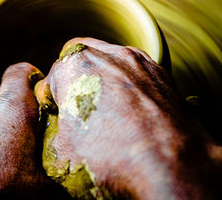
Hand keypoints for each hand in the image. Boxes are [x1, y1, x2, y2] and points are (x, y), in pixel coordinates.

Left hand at [0, 63, 70, 199]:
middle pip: (6, 109)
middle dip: (20, 127)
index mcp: (12, 111)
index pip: (20, 74)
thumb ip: (59, 179)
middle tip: (32, 152)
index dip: (31, 77)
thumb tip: (77, 188)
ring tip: (5, 174)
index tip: (39, 90)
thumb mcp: (39, 186)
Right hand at [35, 38, 221, 199]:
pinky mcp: (164, 75)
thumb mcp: (61, 152)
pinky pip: (138, 74)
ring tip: (109, 111)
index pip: (53, 76)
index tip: (57, 113)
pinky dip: (131, 86)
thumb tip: (62, 130)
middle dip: (78, 80)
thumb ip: (55, 129)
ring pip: (113, 62)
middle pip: (83, 59)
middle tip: (80, 107)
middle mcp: (108, 54)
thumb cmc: (110, 157)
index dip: (52, 97)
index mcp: (75, 66)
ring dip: (106, 80)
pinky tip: (133, 114)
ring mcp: (139, 62)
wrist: (169, 166)